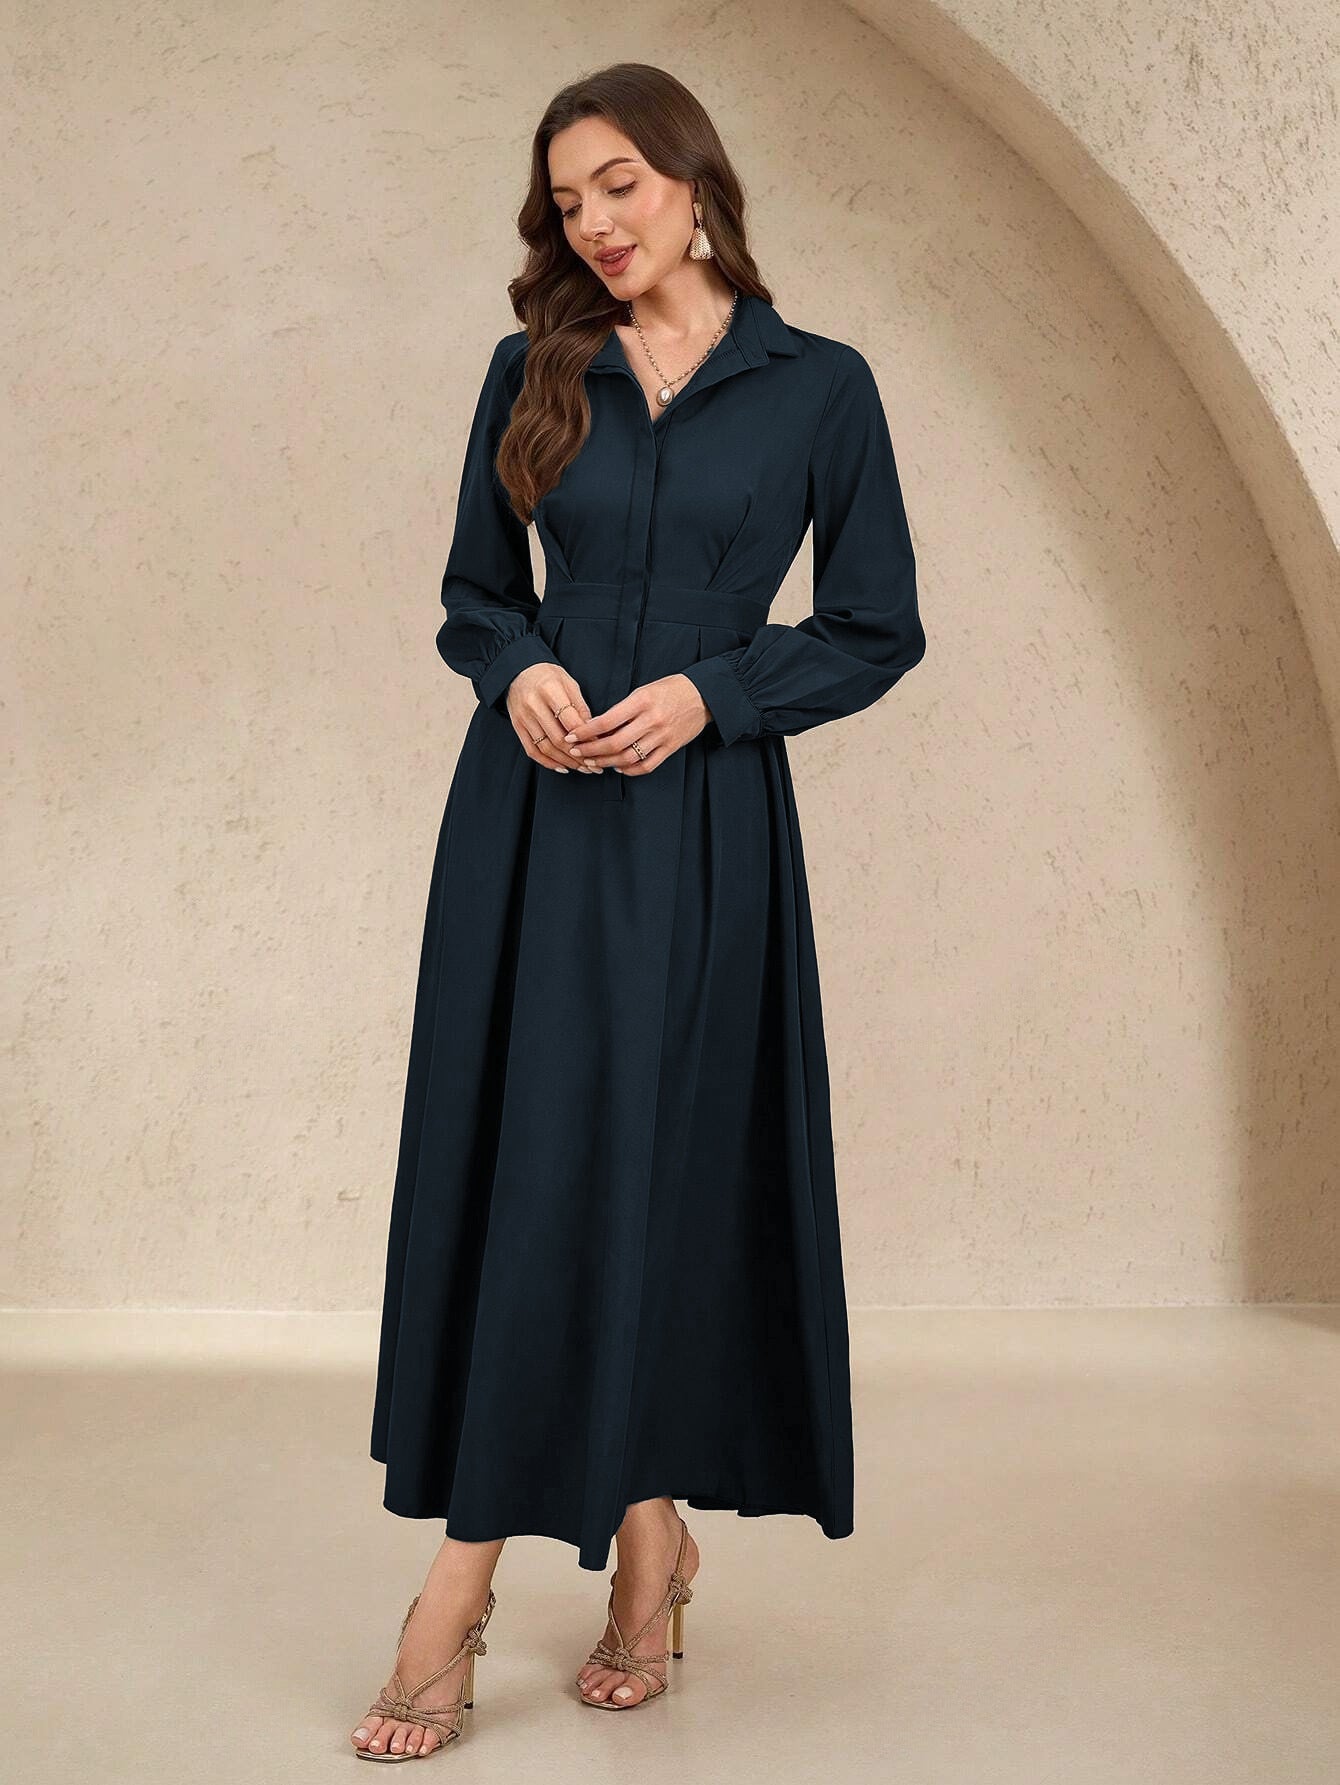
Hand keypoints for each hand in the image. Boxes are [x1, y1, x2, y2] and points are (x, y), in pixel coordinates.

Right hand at [504, 662, 601, 773]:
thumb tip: (593, 733)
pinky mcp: (517, 727)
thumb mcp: (569, 683)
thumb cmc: (548, 676)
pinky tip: (563, 767)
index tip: (600, 746)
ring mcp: (523, 718)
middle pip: (558, 739)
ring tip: (583, 768)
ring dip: (566, 762)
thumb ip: (580, 707)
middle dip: (578, 756)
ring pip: (546, 748)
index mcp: (549, 690)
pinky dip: (548, 763)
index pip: (570, 722)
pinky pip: (532, 751)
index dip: (586, 738)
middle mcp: (533, 705)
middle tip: (594, 765)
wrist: (518, 671)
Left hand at [558, 673, 710, 776]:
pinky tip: (618, 767)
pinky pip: (647, 766)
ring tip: (593, 761)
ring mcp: (662, 736)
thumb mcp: (644, 690)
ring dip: (606, 762)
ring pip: (628, 757)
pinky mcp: (671, 748)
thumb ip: (622, 708)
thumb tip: (597, 726)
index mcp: (641, 701)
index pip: (606, 721)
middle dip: (591, 750)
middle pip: (614, 743)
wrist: (703, 695)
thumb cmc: (670, 689)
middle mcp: (651, 720)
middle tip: (577, 752)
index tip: (572, 735)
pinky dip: (629, 770)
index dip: (585, 732)